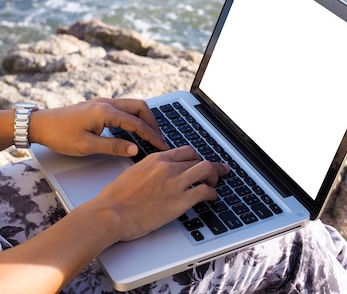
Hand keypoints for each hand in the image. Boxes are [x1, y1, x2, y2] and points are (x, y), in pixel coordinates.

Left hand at [30, 98, 168, 156]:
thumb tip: (135, 148)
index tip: (162, 145)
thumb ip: (113, 147)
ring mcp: (103, 102)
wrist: (39, 124)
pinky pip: (124, 107)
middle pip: (140, 107)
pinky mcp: (99, 105)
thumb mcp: (86, 146)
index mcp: (105, 112)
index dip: (152, 135)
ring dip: (145, 118)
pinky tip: (135, 127)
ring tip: (151, 133)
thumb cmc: (59, 135)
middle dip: (153, 122)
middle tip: (160, 138)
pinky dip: (135, 116)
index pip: (137, 123)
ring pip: (133, 105)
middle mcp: (107, 103)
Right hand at [91, 146, 230, 241]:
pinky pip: (204, 191)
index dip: (197, 157)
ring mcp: (175, 183)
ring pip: (206, 170)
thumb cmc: (115, 199)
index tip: (201, 162)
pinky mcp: (179, 201)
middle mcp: (168, 167)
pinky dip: (212, 193)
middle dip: (211, 166)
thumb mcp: (133, 173)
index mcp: (155, 159)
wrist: (109, 214)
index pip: (185, 151)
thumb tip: (159, 176)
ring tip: (215, 183)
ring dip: (215, 176)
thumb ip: (150, 171)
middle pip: (199, 159)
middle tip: (218, 170)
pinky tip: (212, 197)